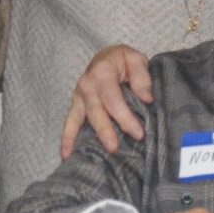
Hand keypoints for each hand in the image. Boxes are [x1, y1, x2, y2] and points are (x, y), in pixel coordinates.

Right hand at [61, 44, 153, 158]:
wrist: (105, 57)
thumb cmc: (122, 60)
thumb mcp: (136, 59)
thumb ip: (142, 78)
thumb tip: (147, 99)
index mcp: (102, 73)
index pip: (114, 100)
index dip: (125, 118)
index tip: (139, 134)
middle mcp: (86, 85)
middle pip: (97, 112)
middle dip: (106, 131)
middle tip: (115, 149)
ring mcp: (78, 96)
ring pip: (80, 120)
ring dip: (84, 139)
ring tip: (92, 155)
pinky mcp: (75, 104)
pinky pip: (69, 123)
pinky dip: (66, 139)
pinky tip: (66, 156)